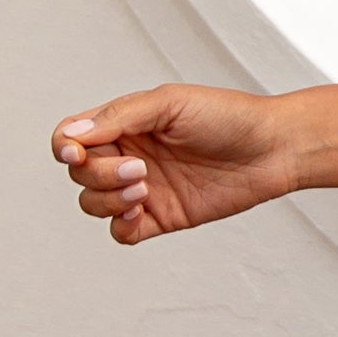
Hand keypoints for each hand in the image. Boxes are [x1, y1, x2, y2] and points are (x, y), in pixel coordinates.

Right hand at [52, 87, 293, 244]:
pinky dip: (120, 227)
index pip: (70, 138)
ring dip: (108, 200)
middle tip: (139, 168)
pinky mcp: (161, 217)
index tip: (78, 153)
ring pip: (93, 203)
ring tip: (144, 189)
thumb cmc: (227, 116)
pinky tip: (141, 213)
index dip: (64, 148)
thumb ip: (120, 117)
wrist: (272, 148)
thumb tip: (73, 135)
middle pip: (80, 173)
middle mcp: (127, 154)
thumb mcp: (169, 104)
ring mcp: (143, 188)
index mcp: (124, 123)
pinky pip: (121, 232)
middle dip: (99, 174)